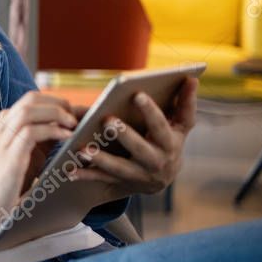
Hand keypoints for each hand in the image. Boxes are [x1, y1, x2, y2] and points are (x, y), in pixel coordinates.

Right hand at [0, 91, 78, 224]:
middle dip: (58, 103)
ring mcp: (4, 139)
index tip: (73, 113)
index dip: (55, 101)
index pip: (31, 98)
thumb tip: (67, 127)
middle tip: (75, 117)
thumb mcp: (28, 153)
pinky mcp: (10, 155)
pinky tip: (66, 137)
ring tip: (72, 124)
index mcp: (7, 123)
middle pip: (31, 99)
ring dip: (56, 113)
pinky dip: (52, 130)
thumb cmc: (7, 179)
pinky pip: (31, 132)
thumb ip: (42, 139)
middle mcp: (4, 127)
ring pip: (29, 110)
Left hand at [68, 77, 198, 200]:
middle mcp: (156, 161)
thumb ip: (185, 103)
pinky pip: (102, 179)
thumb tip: (192, 78)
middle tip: (107, 120)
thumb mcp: (180, 125)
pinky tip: (69, 170)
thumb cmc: (168, 140)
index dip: (151, 111)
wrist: (163, 178)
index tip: (137, 94)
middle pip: (140, 148)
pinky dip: (85, 175)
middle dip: (124, 134)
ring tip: (83, 148)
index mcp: (170, 143)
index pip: (161, 125)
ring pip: (119, 167)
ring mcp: (139, 175)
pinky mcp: (122, 183)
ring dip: (101, 159)